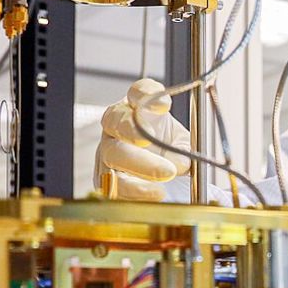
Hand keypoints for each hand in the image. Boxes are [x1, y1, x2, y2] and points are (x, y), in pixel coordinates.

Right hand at [93, 77, 191, 200]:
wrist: (152, 175)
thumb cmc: (165, 149)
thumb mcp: (180, 141)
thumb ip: (183, 148)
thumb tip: (181, 163)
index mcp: (136, 108)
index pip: (139, 91)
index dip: (147, 95)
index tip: (163, 105)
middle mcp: (116, 126)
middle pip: (118, 122)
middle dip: (136, 133)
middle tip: (165, 158)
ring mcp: (106, 150)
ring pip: (113, 155)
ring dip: (140, 168)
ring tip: (164, 183)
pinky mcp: (103, 177)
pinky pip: (113, 184)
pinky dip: (135, 192)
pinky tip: (155, 195)